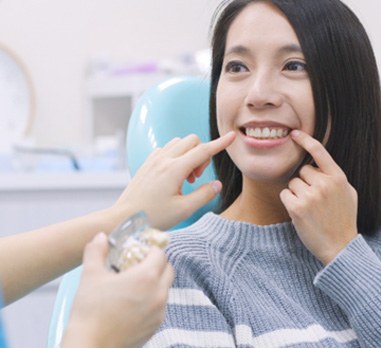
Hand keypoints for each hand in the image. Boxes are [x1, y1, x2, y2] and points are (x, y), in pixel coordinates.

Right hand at [62, 233, 173, 347]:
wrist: (90, 347)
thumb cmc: (90, 311)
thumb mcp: (90, 275)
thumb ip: (97, 251)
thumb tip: (100, 237)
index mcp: (147, 277)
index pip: (160, 254)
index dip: (150, 249)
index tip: (139, 250)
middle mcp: (158, 293)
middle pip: (168, 269)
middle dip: (157, 263)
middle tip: (139, 264)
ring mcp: (159, 312)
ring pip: (166, 288)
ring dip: (156, 281)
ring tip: (135, 284)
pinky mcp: (155, 326)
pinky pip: (160, 306)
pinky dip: (153, 299)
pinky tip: (134, 302)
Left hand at [115, 132, 235, 229]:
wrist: (123, 219)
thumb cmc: (153, 217)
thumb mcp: (183, 210)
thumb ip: (204, 195)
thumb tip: (217, 184)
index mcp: (174, 169)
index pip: (203, 150)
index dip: (220, 144)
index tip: (232, 137)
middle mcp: (163, 160)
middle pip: (192, 141)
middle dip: (201, 155)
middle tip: (196, 178)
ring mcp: (153, 160)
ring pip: (178, 143)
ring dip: (188, 154)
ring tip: (185, 178)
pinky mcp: (147, 163)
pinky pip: (166, 149)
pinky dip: (176, 155)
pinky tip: (173, 175)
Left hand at [280, 130, 357, 264]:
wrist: (339, 246)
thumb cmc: (343, 219)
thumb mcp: (347, 193)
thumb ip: (334, 177)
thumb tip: (318, 165)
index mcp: (338, 178)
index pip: (319, 152)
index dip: (305, 140)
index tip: (294, 133)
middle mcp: (324, 184)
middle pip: (302, 171)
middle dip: (304, 182)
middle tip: (314, 199)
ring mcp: (310, 195)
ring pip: (292, 183)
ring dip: (296, 193)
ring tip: (309, 208)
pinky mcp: (297, 207)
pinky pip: (285, 194)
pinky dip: (289, 201)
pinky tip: (300, 212)